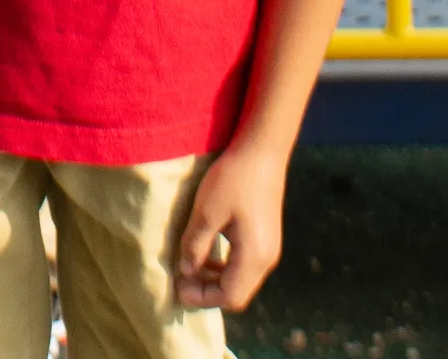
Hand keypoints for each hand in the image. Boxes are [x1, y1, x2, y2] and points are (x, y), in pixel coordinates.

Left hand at [171, 139, 287, 311]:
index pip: (230, 296)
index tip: (178, 285)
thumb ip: (195, 245)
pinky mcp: (266, 237)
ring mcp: (269, 248)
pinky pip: (244, 265)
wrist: (262, 150)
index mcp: (254, 256)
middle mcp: (267, 258)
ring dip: (215, 279)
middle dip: (207, 291)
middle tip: (181, 278)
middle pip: (237, 293)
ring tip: (190, 266)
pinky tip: (207, 252)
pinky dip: (224, 267)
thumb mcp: (207, 212)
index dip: (202, 297)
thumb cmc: (234, 179)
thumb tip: (186, 271)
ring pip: (241, 280)